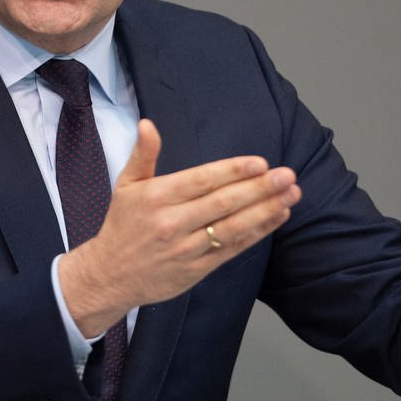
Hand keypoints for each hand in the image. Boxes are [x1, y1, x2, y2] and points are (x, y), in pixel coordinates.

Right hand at [57, 119, 300, 336]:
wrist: (110, 275)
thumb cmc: (121, 225)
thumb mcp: (125, 185)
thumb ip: (142, 154)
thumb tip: (148, 124)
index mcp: (157, 197)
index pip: (202, 180)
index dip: (233, 171)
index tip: (260, 163)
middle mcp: (172, 223)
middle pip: (223, 203)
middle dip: (259, 188)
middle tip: (288, 175)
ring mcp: (186, 248)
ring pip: (233, 227)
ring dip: (265, 210)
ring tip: (290, 195)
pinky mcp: (197, 270)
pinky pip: (232, 249)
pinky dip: (257, 233)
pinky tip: (276, 217)